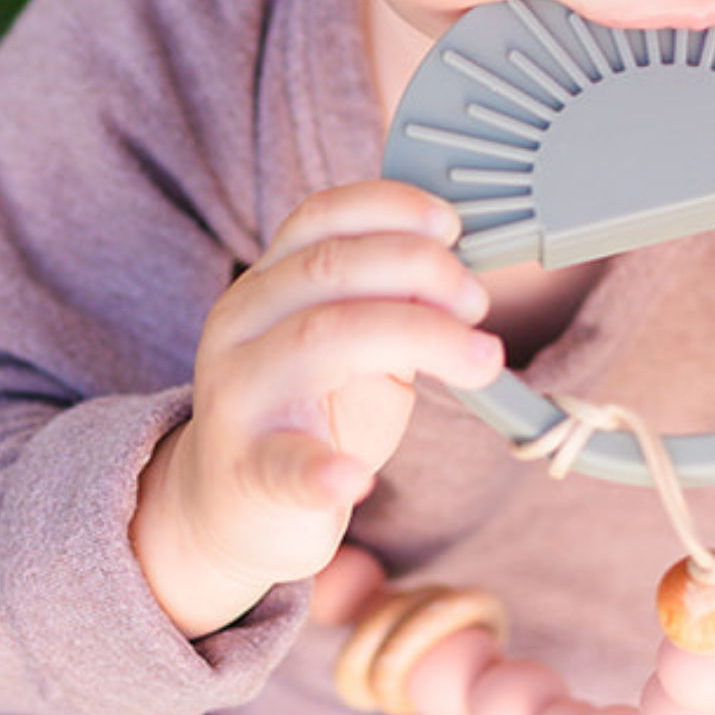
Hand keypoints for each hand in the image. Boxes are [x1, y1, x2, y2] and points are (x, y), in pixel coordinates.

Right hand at [132, 182, 503, 637]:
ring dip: (420, 335)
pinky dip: (321, 471)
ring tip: (480, 359)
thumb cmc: (306, 416)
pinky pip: (281, 464)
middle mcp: (240, 327)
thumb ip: (388, 303)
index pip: (320, 218)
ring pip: (320, 338)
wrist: (233, 506)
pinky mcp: (247, 471)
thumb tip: (459, 268)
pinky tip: (355, 478)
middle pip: (329, 269)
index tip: (451, 225)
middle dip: (421, 270)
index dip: (391, 208)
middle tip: (476, 301)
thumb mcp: (348, 344)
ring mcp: (237, 399)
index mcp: (266, 287)